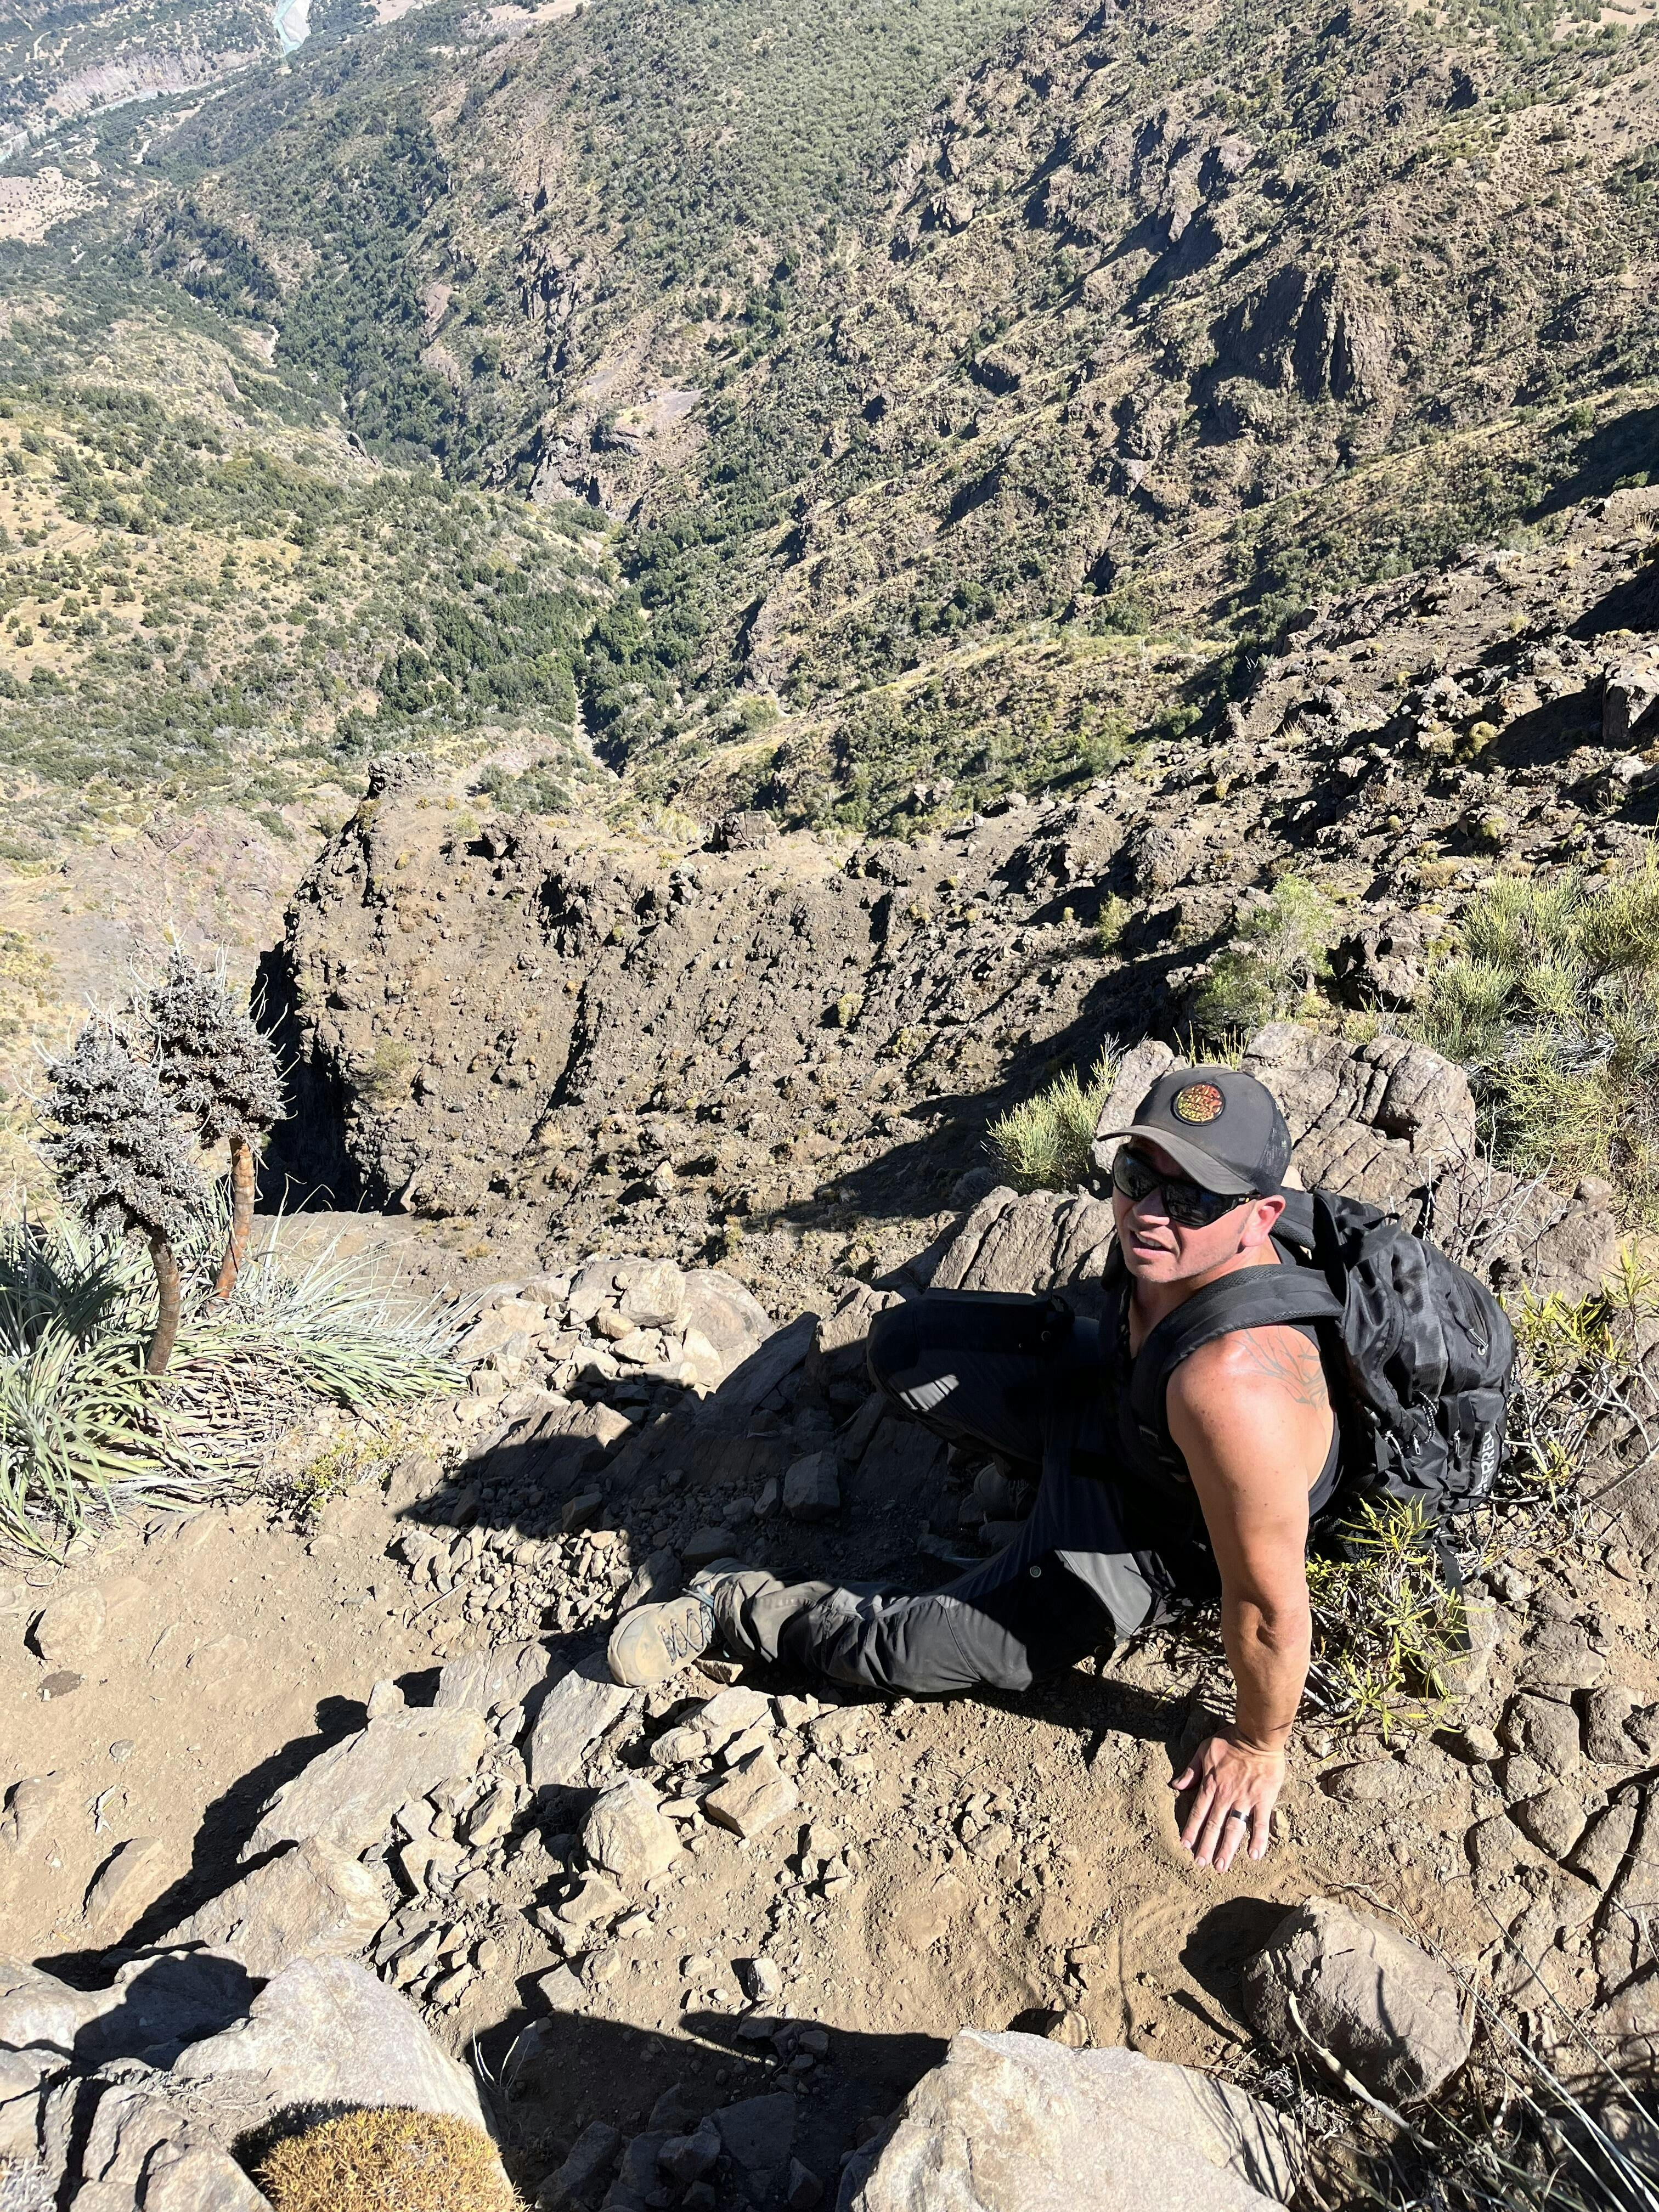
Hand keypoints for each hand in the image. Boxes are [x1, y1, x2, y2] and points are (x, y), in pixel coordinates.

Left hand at [1172, 1729, 1285, 1871]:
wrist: (1257, 1736)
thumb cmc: (1230, 1740)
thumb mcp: (1204, 1751)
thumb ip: (1191, 1770)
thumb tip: (1176, 1785)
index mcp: (1211, 1785)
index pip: (1198, 1812)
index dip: (1191, 1830)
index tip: (1185, 1846)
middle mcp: (1226, 1796)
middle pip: (1214, 1826)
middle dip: (1207, 1846)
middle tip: (1201, 1864)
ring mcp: (1245, 1800)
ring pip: (1233, 1829)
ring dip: (1227, 1849)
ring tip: (1221, 1867)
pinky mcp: (1263, 1800)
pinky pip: (1260, 1823)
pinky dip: (1258, 1840)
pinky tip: (1254, 1856)